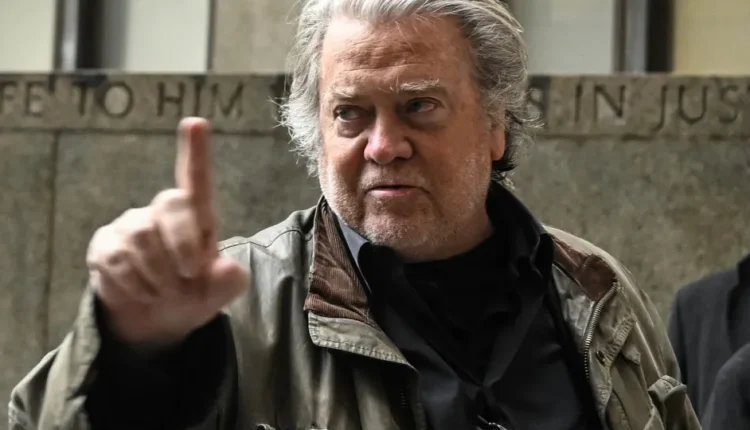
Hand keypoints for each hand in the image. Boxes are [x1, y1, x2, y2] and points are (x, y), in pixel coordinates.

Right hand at [86, 117, 247, 351]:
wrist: (157, 321)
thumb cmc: (194, 293)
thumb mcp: (220, 292)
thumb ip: (229, 280)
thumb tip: (225, 267)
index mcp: (197, 216)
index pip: (196, 178)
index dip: (197, 151)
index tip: (196, 122)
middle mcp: (162, 212)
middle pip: (171, 204)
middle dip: (184, 244)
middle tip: (189, 277)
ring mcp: (131, 226)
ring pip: (144, 237)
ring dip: (161, 274)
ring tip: (168, 291)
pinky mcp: (105, 246)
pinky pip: (119, 259)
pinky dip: (138, 285)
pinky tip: (145, 292)